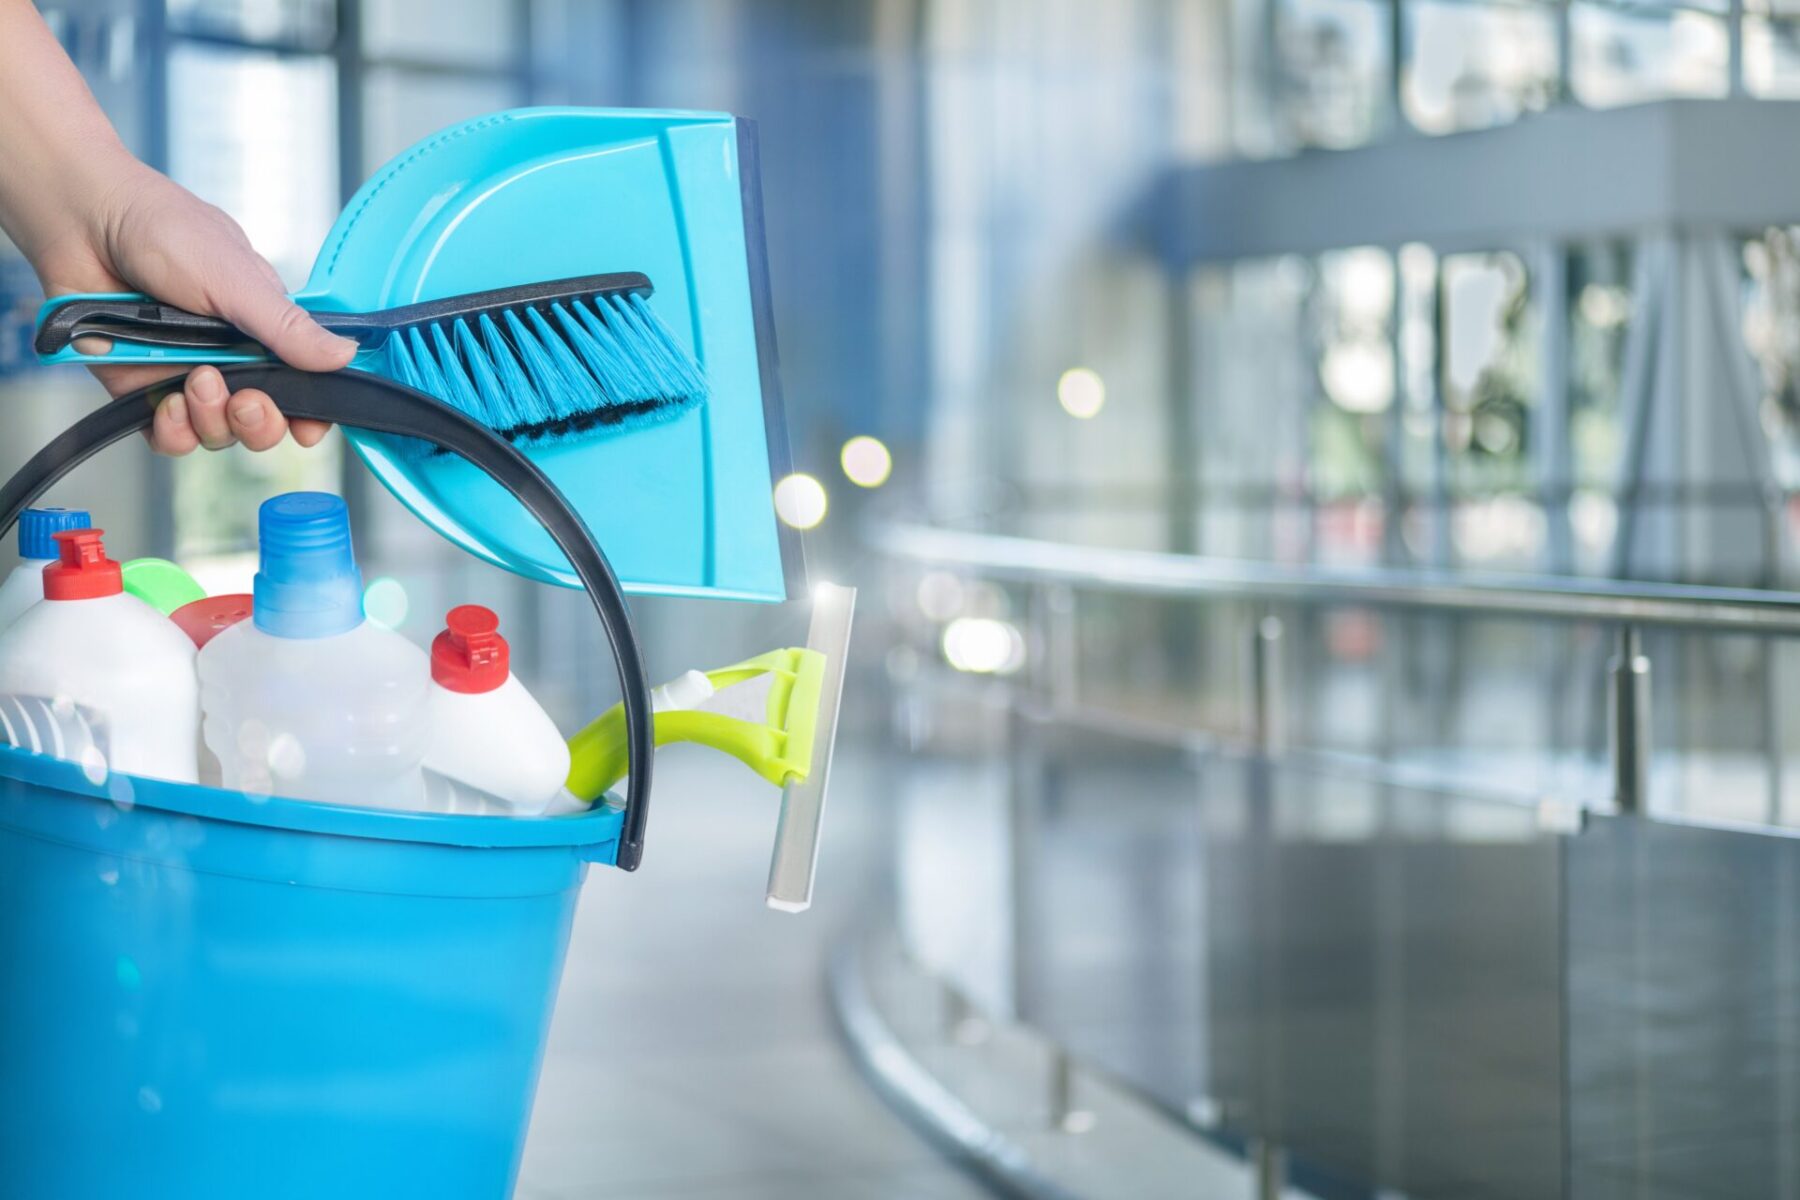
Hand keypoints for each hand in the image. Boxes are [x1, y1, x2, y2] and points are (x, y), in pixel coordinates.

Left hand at [30, 159, 355, 453]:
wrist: (84, 222)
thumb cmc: (163, 231)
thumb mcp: (238, 279)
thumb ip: (288, 327)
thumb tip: (347, 355)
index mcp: (265, 332)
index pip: (303, 390)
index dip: (310, 415)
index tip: (308, 426)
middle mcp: (230, 360)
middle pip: (264, 424)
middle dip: (260, 423)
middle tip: (246, 399)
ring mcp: (186, 378)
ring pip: (219, 434)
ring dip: (212, 420)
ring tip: (194, 381)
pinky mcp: (141, 392)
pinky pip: (170, 437)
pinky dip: (173, 431)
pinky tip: (168, 404)